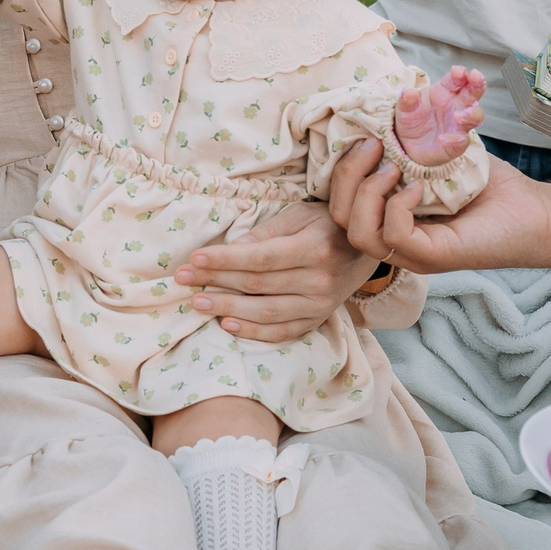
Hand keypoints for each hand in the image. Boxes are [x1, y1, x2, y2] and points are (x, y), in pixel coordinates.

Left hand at [172, 196, 381, 342]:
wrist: (367, 248)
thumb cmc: (326, 225)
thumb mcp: (299, 216)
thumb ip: (266, 233)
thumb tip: (232, 248)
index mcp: (314, 249)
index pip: (260, 258)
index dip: (225, 260)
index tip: (194, 259)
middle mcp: (319, 281)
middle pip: (258, 286)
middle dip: (216, 282)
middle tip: (183, 279)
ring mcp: (321, 305)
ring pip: (267, 314)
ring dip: (228, 310)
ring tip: (198, 303)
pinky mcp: (318, 320)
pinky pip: (282, 332)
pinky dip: (253, 333)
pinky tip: (228, 325)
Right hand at [329, 143, 550, 273]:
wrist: (534, 211)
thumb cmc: (489, 187)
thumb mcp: (439, 157)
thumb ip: (409, 143)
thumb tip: (387, 106)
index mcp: (389, 217)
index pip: (340, 205)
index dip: (341, 171)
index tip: (365, 138)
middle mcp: (394, 240)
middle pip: (339, 219)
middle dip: (347, 176)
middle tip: (374, 147)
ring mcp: (412, 253)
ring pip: (359, 234)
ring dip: (368, 193)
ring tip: (394, 168)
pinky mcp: (433, 256)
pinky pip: (394, 237)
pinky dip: (398, 208)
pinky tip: (417, 189)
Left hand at [395, 66, 485, 165]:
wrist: (408, 144)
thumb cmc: (411, 119)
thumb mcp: (404, 108)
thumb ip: (407, 100)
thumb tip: (408, 93)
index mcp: (444, 91)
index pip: (456, 79)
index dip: (460, 73)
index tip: (458, 72)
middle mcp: (456, 105)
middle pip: (473, 92)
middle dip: (477, 84)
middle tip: (476, 78)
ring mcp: (459, 124)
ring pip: (476, 116)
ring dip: (471, 114)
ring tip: (457, 116)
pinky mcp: (458, 142)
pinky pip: (463, 140)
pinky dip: (455, 140)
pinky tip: (442, 140)